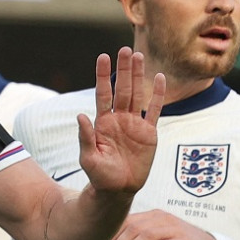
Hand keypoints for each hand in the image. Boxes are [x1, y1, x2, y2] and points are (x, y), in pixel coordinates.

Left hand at [77, 48, 164, 197]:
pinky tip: (159, 78)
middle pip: (121, 88)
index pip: (103, 93)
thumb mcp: (88, 158)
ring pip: (137, 94)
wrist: (118, 190)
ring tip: (138, 56)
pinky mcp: (149, 133)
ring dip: (138, 76)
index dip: (103, 75)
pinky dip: (157, 95)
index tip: (103, 56)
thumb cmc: (99, 175)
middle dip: (123, 69)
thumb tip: (80, 115)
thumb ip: (85, 137)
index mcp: (102, 122)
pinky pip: (154, 110)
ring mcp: (134, 124)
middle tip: (124, 49)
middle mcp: (118, 119)